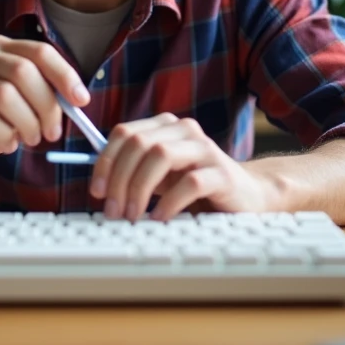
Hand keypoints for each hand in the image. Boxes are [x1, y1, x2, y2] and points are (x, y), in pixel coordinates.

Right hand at [0, 34, 89, 173]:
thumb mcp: (23, 100)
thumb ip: (46, 92)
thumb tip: (78, 100)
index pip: (38, 51)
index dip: (64, 75)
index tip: (81, 101)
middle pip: (23, 72)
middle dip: (46, 106)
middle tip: (53, 132)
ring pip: (4, 96)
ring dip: (27, 124)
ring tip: (31, 139)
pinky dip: (5, 135)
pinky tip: (7, 143)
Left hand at [89, 113, 277, 221]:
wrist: (247, 195)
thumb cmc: (196, 186)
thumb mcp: (160, 175)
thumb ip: (134, 170)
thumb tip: (99, 185)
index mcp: (165, 126)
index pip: (124, 133)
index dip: (105, 161)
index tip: (97, 191)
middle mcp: (184, 130)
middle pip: (138, 143)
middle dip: (119, 179)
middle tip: (113, 211)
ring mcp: (205, 149)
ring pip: (160, 156)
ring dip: (139, 189)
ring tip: (133, 216)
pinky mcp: (222, 173)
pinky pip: (189, 183)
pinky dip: (168, 203)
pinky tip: (160, 218)